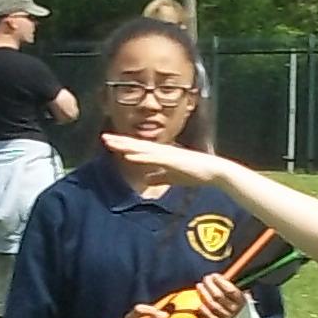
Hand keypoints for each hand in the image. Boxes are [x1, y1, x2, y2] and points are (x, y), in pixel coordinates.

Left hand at [101, 131, 222, 183]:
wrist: (213, 172)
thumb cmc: (195, 173)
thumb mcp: (172, 177)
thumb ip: (158, 177)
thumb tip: (145, 180)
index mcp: (161, 154)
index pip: (138, 149)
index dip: (124, 145)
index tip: (110, 143)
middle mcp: (162, 150)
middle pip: (137, 145)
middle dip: (120, 141)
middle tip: (104, 137)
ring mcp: (167, 153)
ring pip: (142, 148)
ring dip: (127, 145)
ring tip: (112, 142)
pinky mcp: (172, 159)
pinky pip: (153, 157)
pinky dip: (141, 155)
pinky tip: (130, 154)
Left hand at [188, 271, 246, 317]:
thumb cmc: (240, 307)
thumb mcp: (243, 296)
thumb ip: (233, 287)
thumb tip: (222, 277)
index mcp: (241, 300)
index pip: (230, 290)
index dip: (220, 281)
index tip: (214, 275)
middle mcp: (234, 309)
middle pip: (218, 296)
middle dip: (210, 285)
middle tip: (206, 279)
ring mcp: (226, 317)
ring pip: (212, 305)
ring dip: (204, 294)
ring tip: (199, 286)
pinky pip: (210, 317)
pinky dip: (204, 310)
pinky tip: (199, 304)